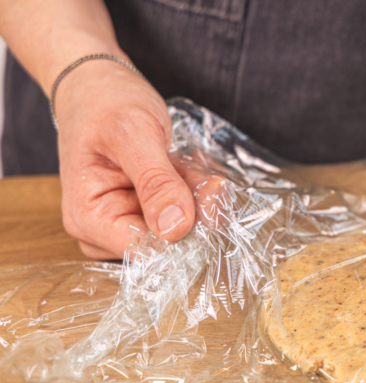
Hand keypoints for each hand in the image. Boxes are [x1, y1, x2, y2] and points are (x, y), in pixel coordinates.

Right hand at [55, 59, 195, 258]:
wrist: (97, 85)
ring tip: (183, 163)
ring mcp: (124, 225)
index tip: (214, 193)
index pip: (149, 251)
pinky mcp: (143, 216)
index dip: (189, 231)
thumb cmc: (104, 103)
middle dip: (195, 208)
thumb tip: (175, 228)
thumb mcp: (132, 134)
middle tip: (201, 172)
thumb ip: (155, 181)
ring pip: (182, 230)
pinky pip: (183, 216)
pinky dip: (192, 192)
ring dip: (195, 198)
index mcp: (88, 219)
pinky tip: (184, 169)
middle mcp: (102, 231)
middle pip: (168, 244)